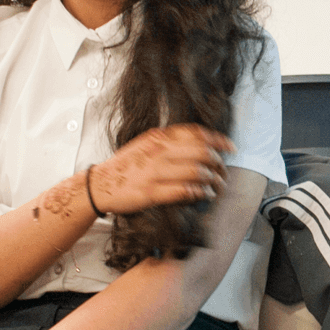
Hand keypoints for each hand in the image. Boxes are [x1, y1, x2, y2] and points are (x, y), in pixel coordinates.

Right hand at [90, 124, 233, 214]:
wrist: (98, 185)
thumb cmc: (126, 165)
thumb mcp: (146, 144)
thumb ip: (169, 141)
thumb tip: (200, 142)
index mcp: (158, 138)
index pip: (196, 134)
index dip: (218, 140)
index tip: (230, 148)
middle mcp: (158, 152)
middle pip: (202, 153)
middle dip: (219, 164)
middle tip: (223, 173)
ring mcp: (154, 172)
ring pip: (197, 172)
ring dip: (213, 181)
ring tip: (217, 187)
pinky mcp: (150, 192)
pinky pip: (183, 191)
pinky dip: (199, 193)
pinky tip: (203, 195)